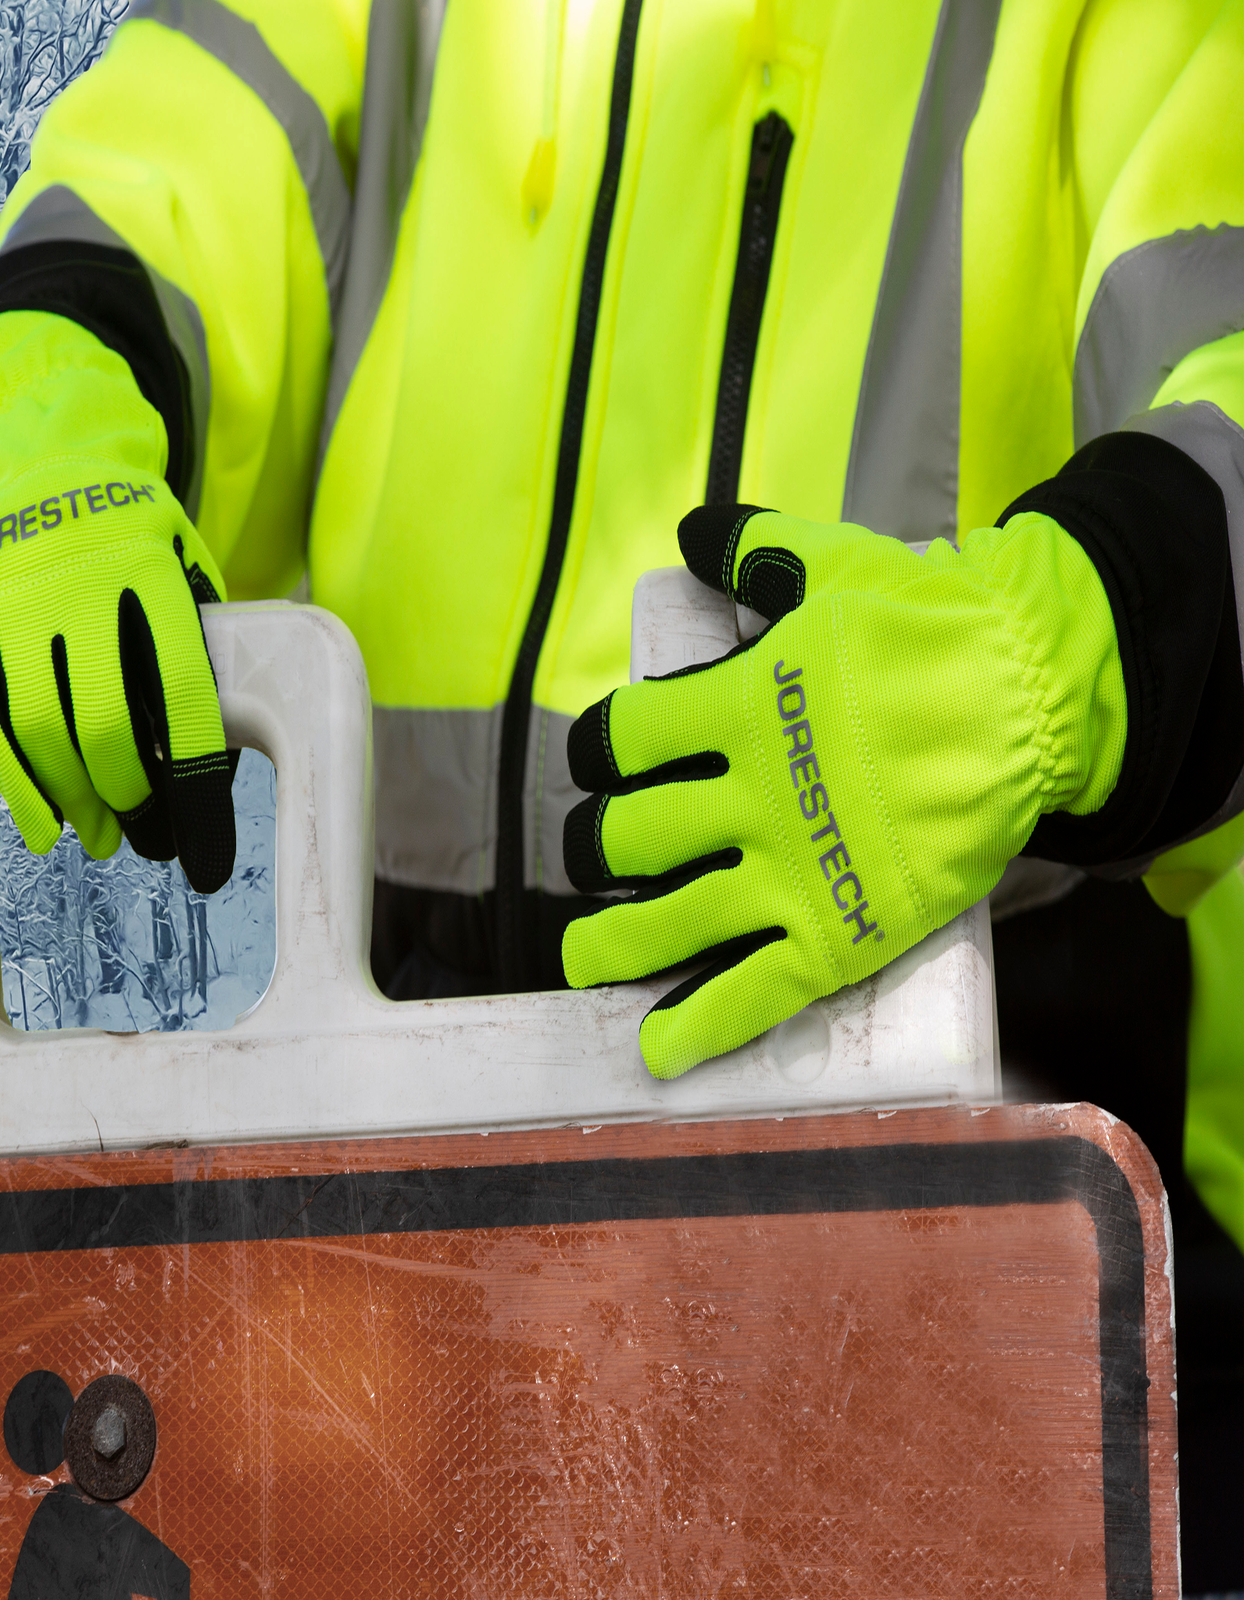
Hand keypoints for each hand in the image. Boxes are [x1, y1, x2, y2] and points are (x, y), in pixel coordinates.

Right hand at [0, 456, 235, 891]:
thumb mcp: (185, 568)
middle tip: (138, 831)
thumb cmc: (135, 542)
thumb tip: (219, 765)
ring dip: (70, 802)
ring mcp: (9, 604)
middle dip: (126, 798)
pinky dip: (12, 784)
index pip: (183, 699)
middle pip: (103, 723)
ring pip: (37, 730)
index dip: (197, 789)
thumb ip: (199, 646)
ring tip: (97, 835)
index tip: (207, 854)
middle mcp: (76, 585)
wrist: (42, 466)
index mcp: (149, 572)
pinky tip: (41, 823)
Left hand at [561, 503, 1125, 1076]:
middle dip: (596, 851)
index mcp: (733, 706)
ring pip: (670, 921)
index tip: (597, 768)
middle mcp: (746, 795)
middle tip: (598, 858)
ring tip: (583, 962)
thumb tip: (695, 534)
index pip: (619, 740)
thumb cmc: (935, 626)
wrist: (1036, 693)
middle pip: (627, 837)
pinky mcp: (839, 931)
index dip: (593, 756)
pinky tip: (658, 1052)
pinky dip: (701, 1026)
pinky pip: (754, 990)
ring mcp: (790, 869)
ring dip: (614, 947)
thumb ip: (755, 552)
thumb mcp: (835, 566)